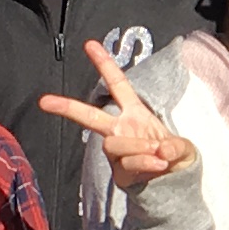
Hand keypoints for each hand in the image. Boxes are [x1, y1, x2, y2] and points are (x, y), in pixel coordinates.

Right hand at [35, 39, 194, 193]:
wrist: (173, 185)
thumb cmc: (175, 156)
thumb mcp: (183, 147)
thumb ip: (176, 146)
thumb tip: (162, 150)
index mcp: (134, 113)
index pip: (117, 84)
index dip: (104, 64)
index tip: (89, 45)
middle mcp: (120, 129)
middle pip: (90, 116)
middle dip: (67, 107)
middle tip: (45, 101)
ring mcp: (117, 152)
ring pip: (113, 143)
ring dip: (137, 147)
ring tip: (158, 155)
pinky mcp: (118, 172)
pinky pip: (125, 163)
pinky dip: (144, 163)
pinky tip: (157, 166)